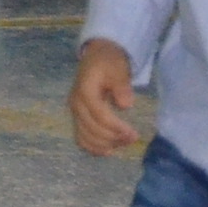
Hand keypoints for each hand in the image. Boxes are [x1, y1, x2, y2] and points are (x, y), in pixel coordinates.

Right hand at [70, 39, 140, 156]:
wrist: (97, 56)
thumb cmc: (109, 62)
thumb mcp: (118, 68)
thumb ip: (122, 86)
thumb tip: (125, 105)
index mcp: (85, 91)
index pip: (99, 115)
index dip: (116, 127)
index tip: (132, 133)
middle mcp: (76, 104)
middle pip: (92, 129)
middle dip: (113, 138)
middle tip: (133, 138)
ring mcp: (74, 112)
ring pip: (85, 138)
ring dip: (104, 145)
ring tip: (123, 143)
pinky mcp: (77, 118)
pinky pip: (81, 138)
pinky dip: (93, 147)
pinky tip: (109, 149)